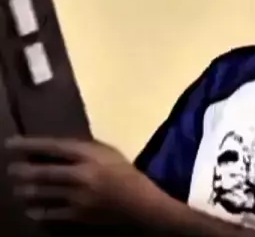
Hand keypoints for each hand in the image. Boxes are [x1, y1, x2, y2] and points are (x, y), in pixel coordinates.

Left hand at [5, 136, 153, 223]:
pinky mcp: (78, 215)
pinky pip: (51, 213)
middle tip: (10, 169)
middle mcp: (82, 174)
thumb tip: (56, 149)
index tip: (11, 143)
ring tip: (18, 189)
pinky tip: (31, 209)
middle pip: (44, 172)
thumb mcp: (106, 152)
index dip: (30, 145)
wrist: (138, 200)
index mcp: (90, 155)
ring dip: (28, 191)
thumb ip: (84, 149)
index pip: (54, 147)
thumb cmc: (123, 170)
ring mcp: (79, 196)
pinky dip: (39, 211)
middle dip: (23, 171)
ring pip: (44, 193)